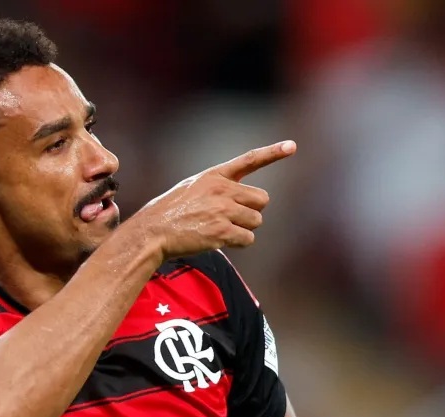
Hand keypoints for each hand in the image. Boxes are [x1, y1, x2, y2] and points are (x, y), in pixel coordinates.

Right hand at [124, 140, 295, 260]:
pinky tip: (220, 241)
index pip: (249, 160)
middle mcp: (221, 189)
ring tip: (221, 230)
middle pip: (261, 199)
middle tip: (232, 219)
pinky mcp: (222, 231)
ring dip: (245, 229)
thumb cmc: (170, 213)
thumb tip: (243, 202)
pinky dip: (239, 243)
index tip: (292, 146)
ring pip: (257, 220)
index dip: (273, 153)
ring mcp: (222, 210)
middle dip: (252, 211)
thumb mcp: (191, 188)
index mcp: (214, 176)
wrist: (152, 232)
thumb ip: (218, 189)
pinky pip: (248, 238)